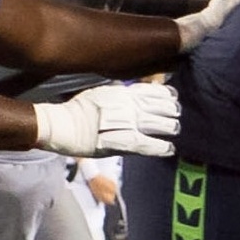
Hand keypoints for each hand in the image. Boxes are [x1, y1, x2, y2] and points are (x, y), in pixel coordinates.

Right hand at [33, 82, 179, 159]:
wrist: (64, 125)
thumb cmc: (77, 109)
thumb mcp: (99, 92)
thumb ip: (117, 92)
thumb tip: (126, 90)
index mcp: (123, 93)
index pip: (152, 90)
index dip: (165, 93)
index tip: (172, 95)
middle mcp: (130, 106)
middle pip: (160, 106)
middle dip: (171, 110)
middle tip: (176, 113)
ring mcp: (129, 123)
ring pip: (160, 124)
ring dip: (170, 127)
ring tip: (174, 129)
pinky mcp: (125, 142)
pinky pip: (150, 145)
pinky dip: (162, 147)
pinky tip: (169, 149)